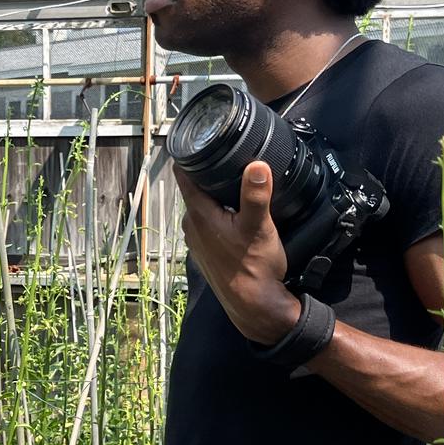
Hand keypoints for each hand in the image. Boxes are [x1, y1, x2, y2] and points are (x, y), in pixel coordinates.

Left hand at [175, 163, 300, 344]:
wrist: (253, 305)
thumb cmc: (254, 267)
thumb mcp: (259, 226)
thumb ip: (256, 195)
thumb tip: (256, 165)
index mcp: (199, 214)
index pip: (184, 175)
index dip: (189, 155)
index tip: (198, 139)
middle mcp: (191, 226)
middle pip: (195, 189)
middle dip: (208, 174)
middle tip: (228, 157)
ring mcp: (196, 240)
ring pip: (202, 206)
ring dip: (215, 195)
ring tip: (234, 182)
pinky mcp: (205, 251)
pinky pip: (207, 223)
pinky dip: (218, 213)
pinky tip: (235, 213)